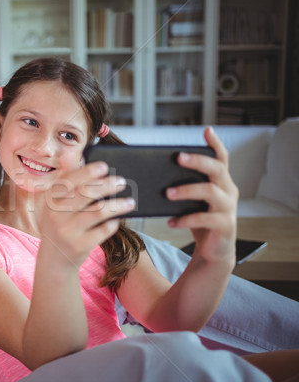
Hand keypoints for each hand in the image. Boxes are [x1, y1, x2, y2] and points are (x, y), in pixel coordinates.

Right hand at [38, 162, 134, 267]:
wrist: (53, 260)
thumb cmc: (60, 225)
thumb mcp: (55, 205)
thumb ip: (65, 183)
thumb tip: (76, 157)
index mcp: (50, 200)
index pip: (69, 181)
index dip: (88, 172)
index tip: (105, 166)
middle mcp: (56, 214)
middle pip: (86, 194)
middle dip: (107, 185)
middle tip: (122, 181)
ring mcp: (67, 231)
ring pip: (98, 212)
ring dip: (118, 205)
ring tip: (130, 202)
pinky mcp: (79, 246)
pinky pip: (103, 230)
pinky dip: (113, 223)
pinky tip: (118, 219)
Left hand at [167, 127, 238, 266]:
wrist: (213, 250)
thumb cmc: (200, 220)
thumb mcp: (193, 202)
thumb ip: (183, 187)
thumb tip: (152, 174)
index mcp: (221, 181)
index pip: (221, 158)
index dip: (215, 144)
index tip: (207, 130)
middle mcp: (229, 190)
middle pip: (216, 169)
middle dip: (197, 161)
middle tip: (178, 157)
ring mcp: (229, 208)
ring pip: (210, 192)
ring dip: (187, 190)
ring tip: (167, 194)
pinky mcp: (225, 225)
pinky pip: (205, 219)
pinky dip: (185, 219)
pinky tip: (170, 222)